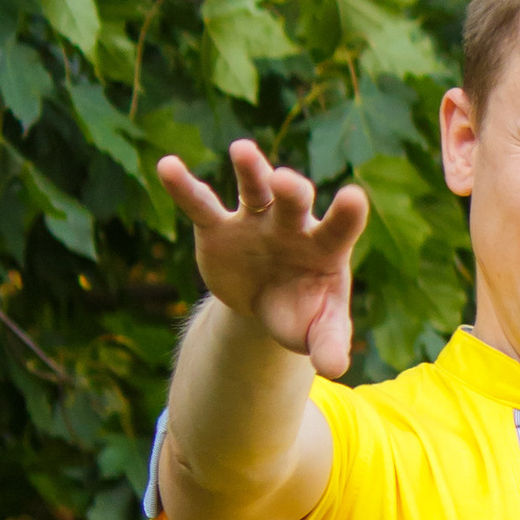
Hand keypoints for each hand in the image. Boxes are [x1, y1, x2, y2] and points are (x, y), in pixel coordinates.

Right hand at [157, 142, 368, 378]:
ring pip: (254, 188)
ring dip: (250, 169)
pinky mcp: (218, 228)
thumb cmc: (303, 313)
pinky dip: (184, 187)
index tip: (352, 197)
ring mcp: (255, 221)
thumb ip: (330, 345)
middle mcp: (292, 225)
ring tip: (242, 150)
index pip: (340, 227)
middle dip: (290, 189)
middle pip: (294, 200)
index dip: (346, 214)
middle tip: (286, 182)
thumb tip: (334, 369)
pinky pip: (200, 204)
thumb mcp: (319, 333)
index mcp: (325, 248)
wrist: (267, 307)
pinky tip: (167, 166)